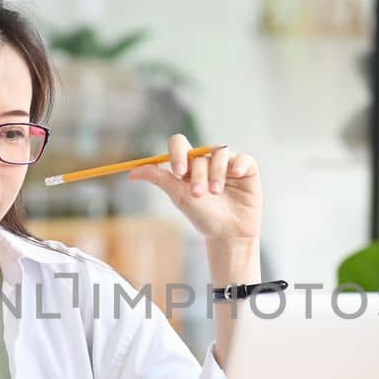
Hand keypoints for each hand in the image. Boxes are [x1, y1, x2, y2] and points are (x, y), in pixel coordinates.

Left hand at [127, 134, 261, 242]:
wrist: (227, 234)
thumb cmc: (202, 216)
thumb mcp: (179, 197)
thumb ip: (159, 179)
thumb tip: (132, 172)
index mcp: (189, 163)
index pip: (179, 143)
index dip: (177, 153)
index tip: (178, 172)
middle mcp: (208, 160)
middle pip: (200, 153)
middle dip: (197, 175)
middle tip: (197, 194)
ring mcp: (228, 164)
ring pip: (221, 154)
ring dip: (216, 173)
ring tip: (215, 193)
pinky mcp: (247, 169)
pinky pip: (243, 158)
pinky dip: (239, 164)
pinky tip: (235, 175)